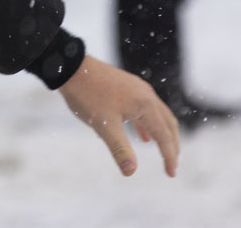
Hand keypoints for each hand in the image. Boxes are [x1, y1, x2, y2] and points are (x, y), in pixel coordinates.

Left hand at [58, 55, 179, 177]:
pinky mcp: (127, 85)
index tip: (171, 174)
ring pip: (158, 115)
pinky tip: (142, 135)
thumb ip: (119, 149)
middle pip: (168, 124)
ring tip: (162, 151)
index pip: (165, 136)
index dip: (169, 157)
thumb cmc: (87, 95)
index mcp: (145, 105)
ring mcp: (137, 88)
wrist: (69, 66)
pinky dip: (148, 124)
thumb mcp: (103, 125)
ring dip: (161, 134)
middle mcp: (146, 94)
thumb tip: (130, 172)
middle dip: (171, 145)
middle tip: (172, 165)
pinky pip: (145, 108)